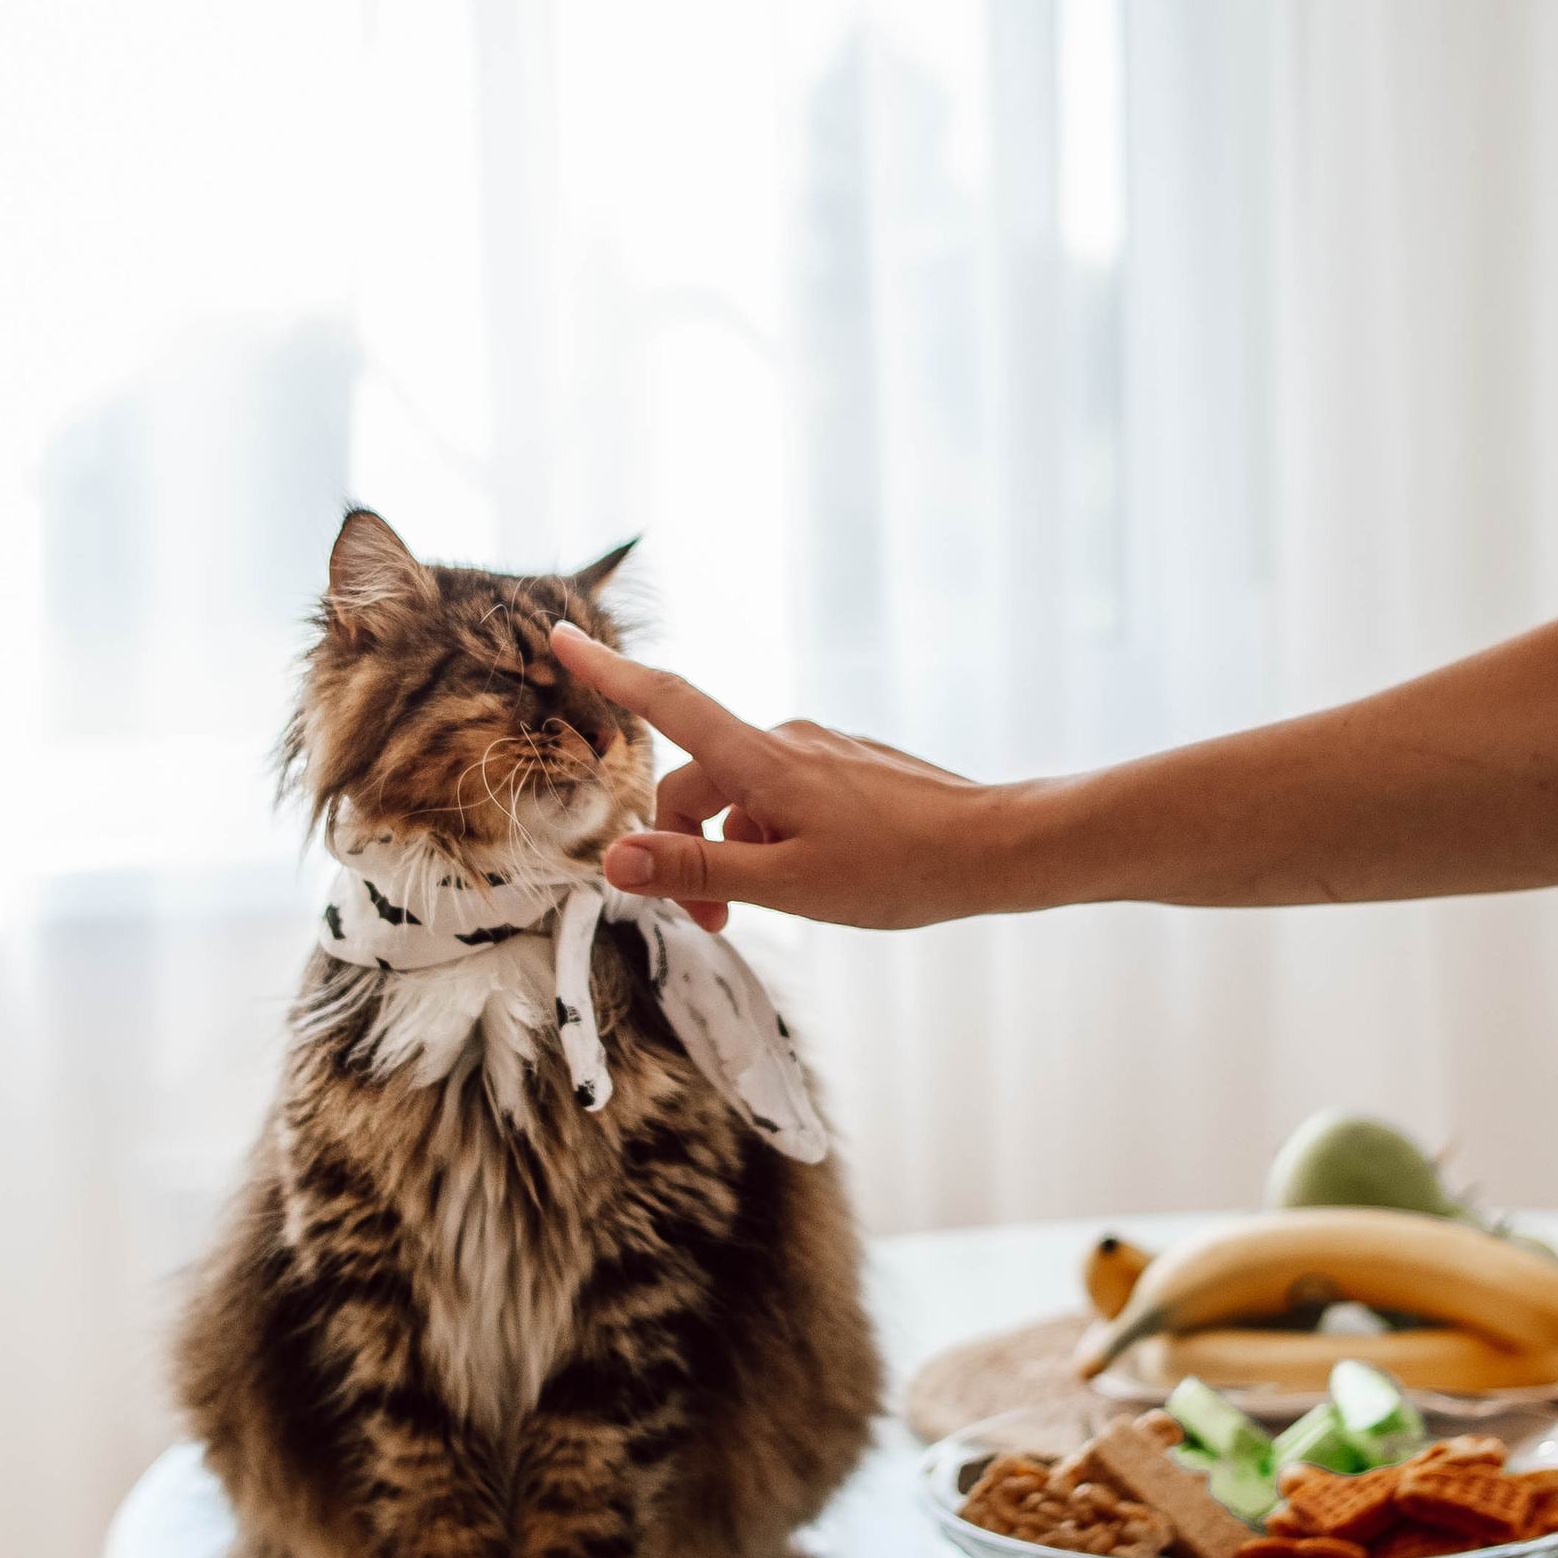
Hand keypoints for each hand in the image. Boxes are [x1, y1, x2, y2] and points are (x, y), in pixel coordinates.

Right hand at [549, 622, 1025, 933]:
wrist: (997, 849)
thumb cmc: (898, 870)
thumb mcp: (787, 886)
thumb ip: (698, 871)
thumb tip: (615, 860)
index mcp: (761, 760)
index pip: (666, 700)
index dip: (608, 671)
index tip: (560, 635)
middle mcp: (785, 741)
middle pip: (698, 780)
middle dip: (685, 847)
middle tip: (712, 923)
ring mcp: (820, 752)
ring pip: (744, 798)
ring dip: (734, 851)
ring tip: (771, 910)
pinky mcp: (848, 769)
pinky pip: (784, 799)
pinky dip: (774, 840)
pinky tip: (817, 880)